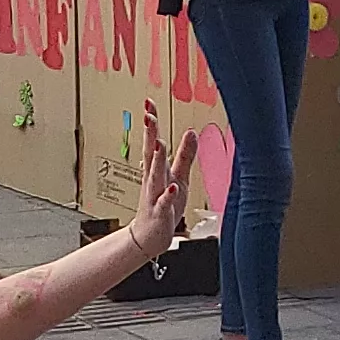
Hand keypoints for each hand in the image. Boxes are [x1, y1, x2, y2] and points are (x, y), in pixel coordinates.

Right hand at [125, 128, 200, 253]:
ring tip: (160, 144)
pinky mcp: (159, 214)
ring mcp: (154, 196)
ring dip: (157, 160)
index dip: (152, 123)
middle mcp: (153, 180)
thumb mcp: (178, 176)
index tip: (149, 102)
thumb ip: (185, 155)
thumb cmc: (163, 206)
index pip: (153, 142)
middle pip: (151, 154)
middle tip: (148, 116)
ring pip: (155, 176)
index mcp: (156, 169)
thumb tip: (191, 132)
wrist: (149, 237)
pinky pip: (163, 203)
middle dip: (150, 135)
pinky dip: (168, 195)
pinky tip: (172, 186)